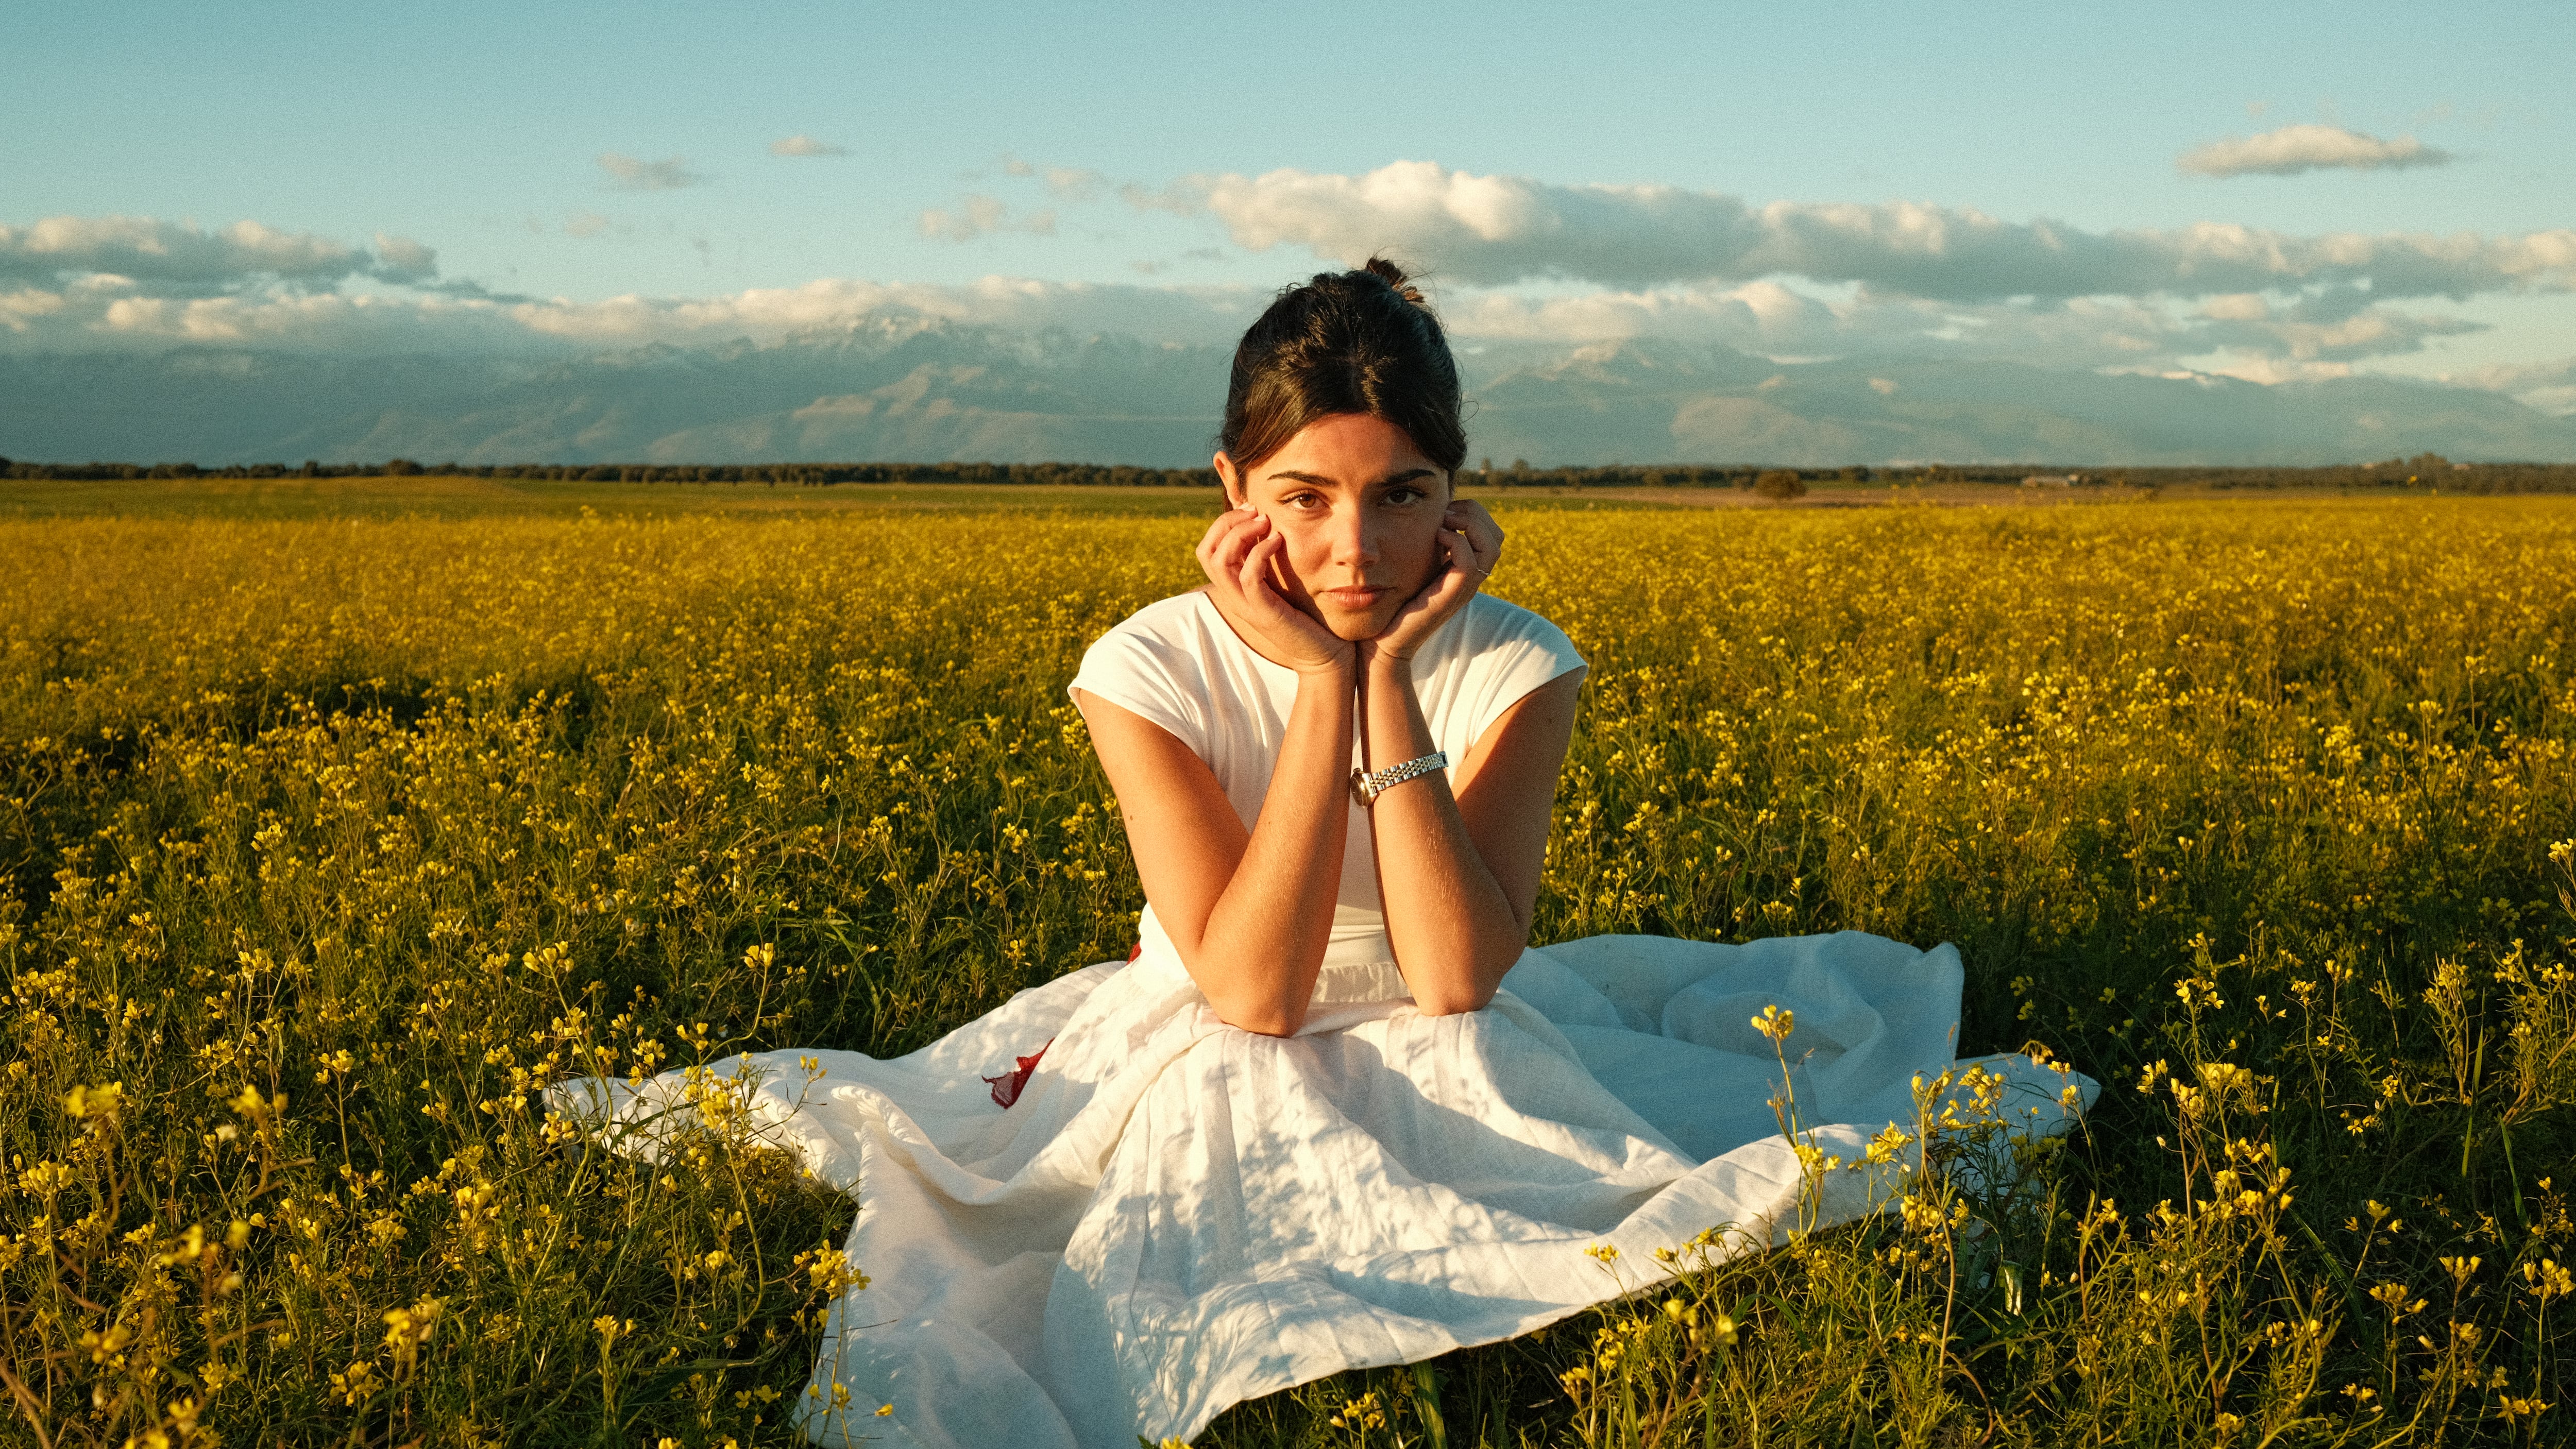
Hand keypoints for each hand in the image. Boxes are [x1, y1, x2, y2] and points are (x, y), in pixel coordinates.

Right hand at [1196, 508, 1352, 675]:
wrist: (1325, 655)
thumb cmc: (1308, 617)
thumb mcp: (1283, 583)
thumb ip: (1270, 561)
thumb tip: (1268, 526)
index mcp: (1235, 588)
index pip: (1207, 550)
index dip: (1223, 524)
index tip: (1251, 510)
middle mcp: (1235, 597)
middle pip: (1207, 552)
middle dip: (1227, 523)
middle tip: (1256, 511)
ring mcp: (1247, 607)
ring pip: (1220, 563)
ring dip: (1240, 534)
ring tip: (1265, 522)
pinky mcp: (1265, 614)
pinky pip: (1249, 578)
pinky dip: (1259, 552)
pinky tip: (1278, 540)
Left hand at [1370, 500, 1501, 663]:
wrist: (1381, 643)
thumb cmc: (1391, 605)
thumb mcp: (1412, 567)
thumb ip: (1424, 547)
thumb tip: (1423, 516)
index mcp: (1464, 570)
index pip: (1491, 533)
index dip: (1473, 512)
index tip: (1444, 508)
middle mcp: (1469, 580)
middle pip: (1496, 537)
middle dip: (1474, 513)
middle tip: (1444, 511)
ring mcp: (1462, 590)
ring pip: (1490, 548)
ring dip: (1468, 524)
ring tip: (1442, 521)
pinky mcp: (1449, 598)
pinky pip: (1468, 564)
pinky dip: (1457, 542)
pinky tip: (1436, 537)